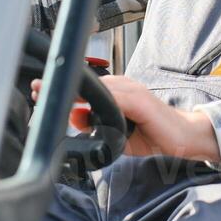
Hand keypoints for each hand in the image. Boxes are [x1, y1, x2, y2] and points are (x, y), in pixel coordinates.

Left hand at [30, 74, 219, 162]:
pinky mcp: (141, 100)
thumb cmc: (152, 134)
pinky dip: (99, 100)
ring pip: (98, 88)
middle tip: (38, 88)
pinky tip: (82, 104)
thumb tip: (75, 119)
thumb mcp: (118, 133)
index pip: (85, 87)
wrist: (183, 137)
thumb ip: (96, 126)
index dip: (63, 88)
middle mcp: (123, 86)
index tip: (40, 89)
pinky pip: (117, 98)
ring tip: (54, 95)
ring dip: (75, 91)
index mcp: (117, 92)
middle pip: (87, 83)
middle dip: (62, 86)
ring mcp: (132, 90)